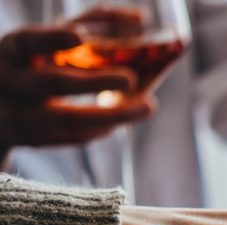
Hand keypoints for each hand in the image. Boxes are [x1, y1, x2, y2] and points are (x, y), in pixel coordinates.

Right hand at [0, 9, 152, 158]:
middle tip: (131, 79)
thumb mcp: (49, 41)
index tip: (78, 36)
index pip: (29, 41)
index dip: (52, 38)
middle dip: (94, 82)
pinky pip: (73, 136)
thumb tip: (139, 18)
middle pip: (53, 83)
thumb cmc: (32, 62)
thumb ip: (88, 24)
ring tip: (147, 107)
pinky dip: (100, 128)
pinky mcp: (32, 138)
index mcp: (13, 48)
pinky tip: (119, 121)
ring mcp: (19, 113)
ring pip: (69, 117)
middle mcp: (11, 80)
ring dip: (113, 114)